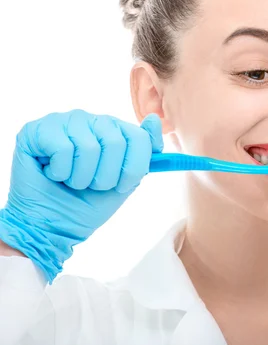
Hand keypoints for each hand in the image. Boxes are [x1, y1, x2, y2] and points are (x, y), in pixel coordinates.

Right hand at [0, 109, 162, 282]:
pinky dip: (59, 172)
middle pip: (116, 142)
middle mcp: (90, 120)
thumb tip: (154, 119)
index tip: (122, 185)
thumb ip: (144, 154)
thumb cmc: (87, 204)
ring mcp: (63, 121)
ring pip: (88, 147)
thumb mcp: (126, 182)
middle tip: (90, 185)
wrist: (51, 226)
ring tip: (69, 181)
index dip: (134, 168)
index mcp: (114, 130)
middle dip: (106, 177)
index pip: (139, 137)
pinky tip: (51, 174)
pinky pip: (62, 149)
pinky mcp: (36, 130)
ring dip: (81, 177)